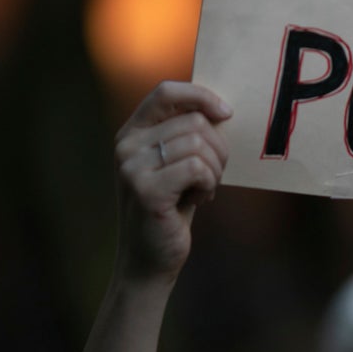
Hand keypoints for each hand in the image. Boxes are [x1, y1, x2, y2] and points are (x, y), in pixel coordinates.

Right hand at [113, 80, 232, 283]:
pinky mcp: (146, 190)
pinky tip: (199, 200)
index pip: (166, 91)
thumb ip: (187, 133)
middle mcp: (126, 146)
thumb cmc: (172, 208)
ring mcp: (131, 167)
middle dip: (218, 148)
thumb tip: (222, 107)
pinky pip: (198, 167)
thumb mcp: (176, 164)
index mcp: (132, 133)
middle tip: (212, 175)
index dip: (201, 95)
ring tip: (203, 189)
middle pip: (194, 120)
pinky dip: (209, 184)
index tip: (226, 113)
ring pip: (199, 144)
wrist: (150, 260)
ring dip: (215, 169)